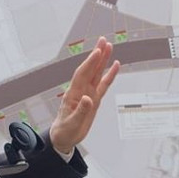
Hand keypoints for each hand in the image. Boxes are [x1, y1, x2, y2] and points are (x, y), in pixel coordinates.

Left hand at [49, 37, 119, 154]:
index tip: (97, 52)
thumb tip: (88, 99)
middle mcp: (81, 90)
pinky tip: (115, 66)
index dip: (90, 63)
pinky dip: (109, 75)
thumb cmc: (65, 130)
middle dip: (97, 55)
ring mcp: (88, 93)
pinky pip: (103, 84)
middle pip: (90, 69)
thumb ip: (81, 111)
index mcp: (74, 94)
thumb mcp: (72, 124)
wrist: (64, 137)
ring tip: (109, 47)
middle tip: (103, 41)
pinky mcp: (94, 99)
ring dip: (103, 60)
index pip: (83, 74)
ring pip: (97, 73)